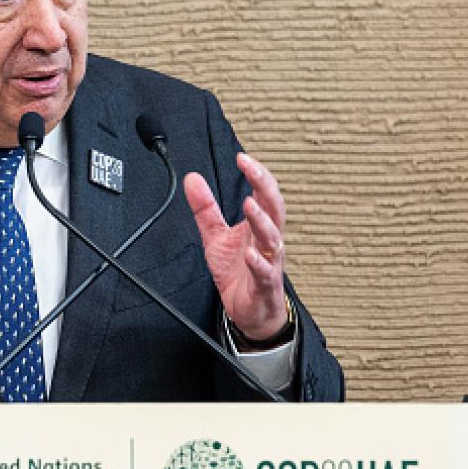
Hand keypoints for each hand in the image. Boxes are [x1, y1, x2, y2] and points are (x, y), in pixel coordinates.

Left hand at [184, 153, 287, 343]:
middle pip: (274, 208)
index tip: (242, 157)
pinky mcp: (264, 285)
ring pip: (272, 238)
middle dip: (265, 186)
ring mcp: (269, 262)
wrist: (249, 310)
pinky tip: (250, 253)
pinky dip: (258, 262)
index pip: (264, 193)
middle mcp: (267, 240)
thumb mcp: (215, 236)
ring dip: (262, 220)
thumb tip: (192, 179)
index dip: (256, 174)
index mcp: (259, 225)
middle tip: (252, 169)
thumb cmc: (238, 271)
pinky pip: (265, 272)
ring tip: (248, 205)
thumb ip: (205, 209)